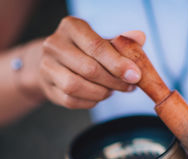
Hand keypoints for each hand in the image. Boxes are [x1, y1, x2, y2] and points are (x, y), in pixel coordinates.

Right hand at [24, 16, 144, 108]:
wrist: (57, 62)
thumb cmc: (86, 51)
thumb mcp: (103, 41)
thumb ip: (121, 42)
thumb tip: (140, 38)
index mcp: (71, 27)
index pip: (96, 47)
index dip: (117, 63)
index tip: (135, 75)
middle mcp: (54, 44)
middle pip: (88, 69)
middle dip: (113, 81)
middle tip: (129, 86)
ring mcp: (47, 66)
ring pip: (76, 86)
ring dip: (100, 93)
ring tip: (111, 91)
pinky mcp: (47, 87)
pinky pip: (70, 100)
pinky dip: (89, 102)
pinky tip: (98, 97)